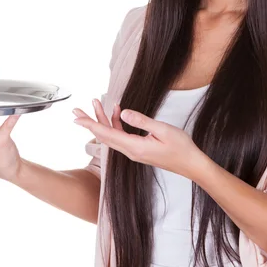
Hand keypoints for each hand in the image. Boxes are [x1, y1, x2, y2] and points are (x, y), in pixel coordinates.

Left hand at [72, 100, 201, 176]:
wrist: (191, 164)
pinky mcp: (138, 150)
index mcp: (134, 147)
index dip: (90, 124)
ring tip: (95, 102)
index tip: (77, 117)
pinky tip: (117, 111)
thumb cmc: (181, 147)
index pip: (106, 134)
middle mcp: (130, 151)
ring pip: (111, 135)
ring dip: (102, 119)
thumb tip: (123, 112)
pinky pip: (121, 136)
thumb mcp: (163, 130)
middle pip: (104, 135)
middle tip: (75, 110)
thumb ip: (142, 121)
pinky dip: (116, 123)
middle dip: (89, 121)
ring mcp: (133, 151)